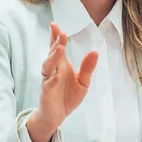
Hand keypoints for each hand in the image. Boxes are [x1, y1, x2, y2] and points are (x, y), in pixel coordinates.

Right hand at [25, 23, 98, 141]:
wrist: (57, 116)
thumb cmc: (67, 97)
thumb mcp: (83, 82)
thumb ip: (88, 68)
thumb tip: (95, 52)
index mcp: (61, 65)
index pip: (57, 47)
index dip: (56, 36)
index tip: (55, 25)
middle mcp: (53, 70)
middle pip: (52, 53)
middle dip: (56, 43)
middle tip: (61, 33)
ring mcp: (48, 80)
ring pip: (48, 66)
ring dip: (53, 57)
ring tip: (60, 49)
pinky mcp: (46, 92)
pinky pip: (48, 84)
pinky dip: (53, 78)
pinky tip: (57, 74)